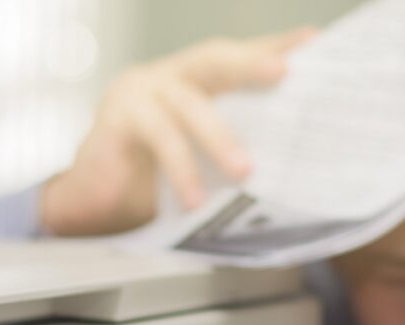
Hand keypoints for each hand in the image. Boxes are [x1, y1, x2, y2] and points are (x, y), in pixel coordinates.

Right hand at [40, 27, 315, 236]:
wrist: (91, 201)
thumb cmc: (149, 177)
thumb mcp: (200, 157)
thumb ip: (230, 141)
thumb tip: (289, 153)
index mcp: (190, 80)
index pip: (236, 58)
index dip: (272, 47)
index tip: (313, 43)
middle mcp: (167, 76)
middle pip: (212, 59)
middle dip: (250, 63)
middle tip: (283, 72)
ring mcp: (139, 91)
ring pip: (186, 103)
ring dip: (218, 137)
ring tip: (243, 171)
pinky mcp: (116, 119)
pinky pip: (156, 138)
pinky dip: (179, 168)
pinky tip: (192, 198)